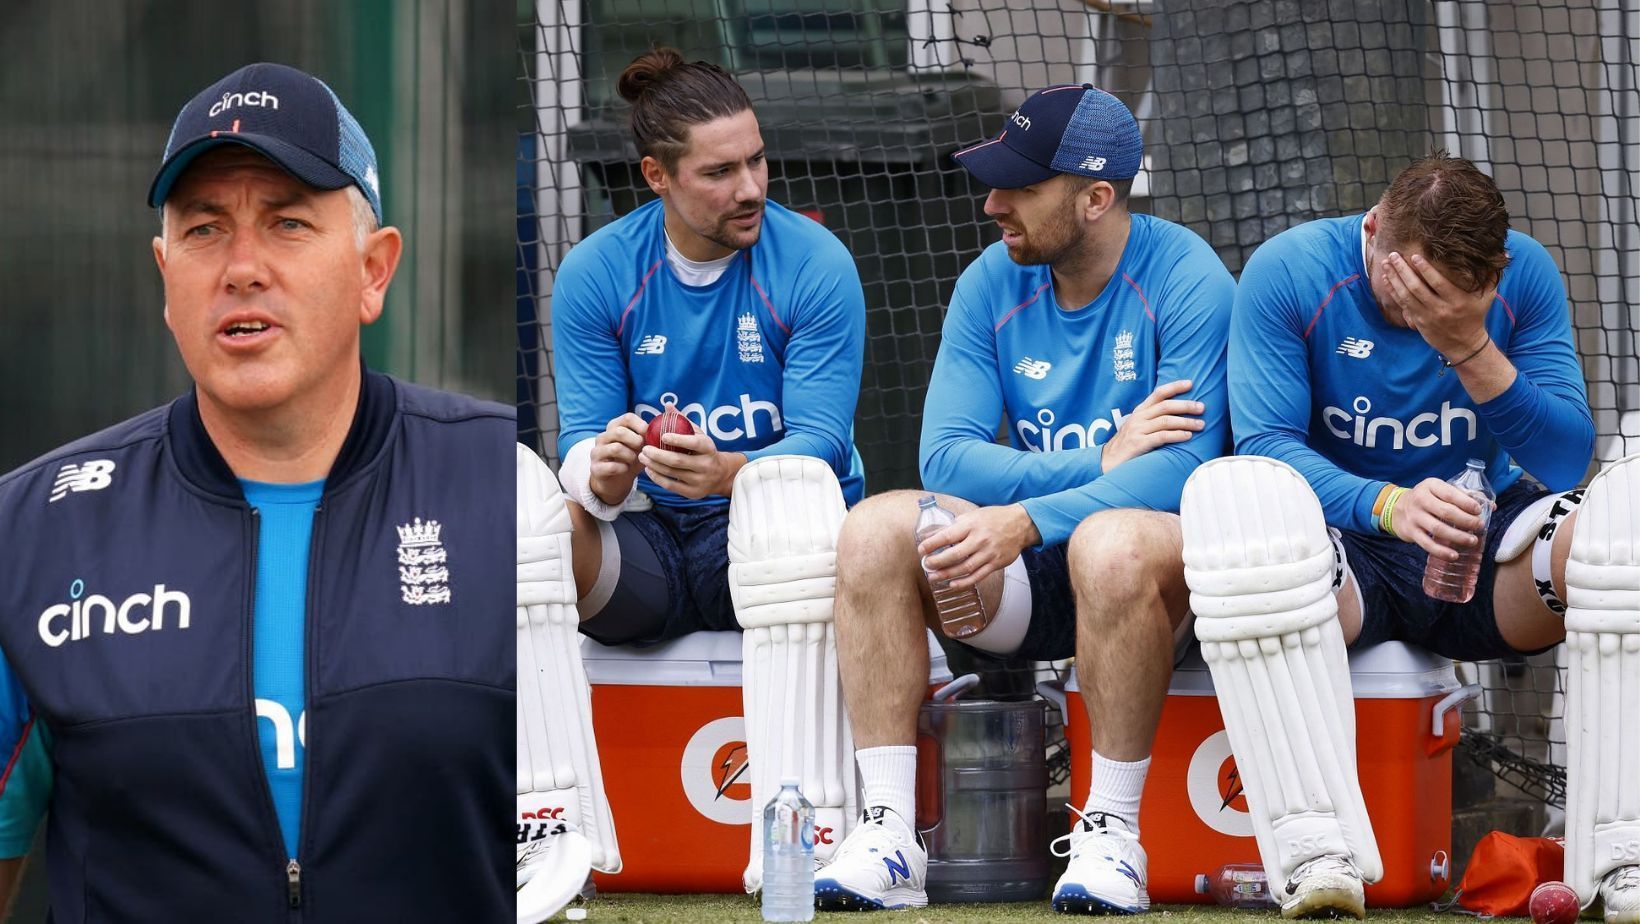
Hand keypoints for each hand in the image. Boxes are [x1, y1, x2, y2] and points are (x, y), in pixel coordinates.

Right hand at [588, 413, 646, 504]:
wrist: (616, 481)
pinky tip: (626, 469)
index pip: (627, 417)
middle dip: (636, 441)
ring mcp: (597, 452)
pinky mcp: (595, 468)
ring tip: (633, 460)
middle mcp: (603, 437)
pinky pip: (611, 466)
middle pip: (620, 431)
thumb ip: (650, 433)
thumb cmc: (631, 459)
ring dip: (630, 456)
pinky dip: (622, 468)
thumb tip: (667, 416)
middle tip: (642, 450)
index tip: (648, 436)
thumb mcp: (642, 446)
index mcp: (615, 427)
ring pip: (616, 448)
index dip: (641, 425)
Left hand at [639, 430, 746, 499]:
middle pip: (678, 460)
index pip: (694, 443)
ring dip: (654, 465)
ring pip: (672, 473)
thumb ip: (683, 421)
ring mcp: (699, 481)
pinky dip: (657, 478)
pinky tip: (649, 469)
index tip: (662, 435)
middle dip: (658, 454)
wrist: (720, 475)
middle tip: (644, 448)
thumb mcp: (698, 434)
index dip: (678, 439)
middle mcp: (706, 465)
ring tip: (642, 457)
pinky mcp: (692, 493)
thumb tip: (667, 405)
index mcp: (708, 448)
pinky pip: (671, 485)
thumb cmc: (704, 450)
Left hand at [916, 504, 1040, 591]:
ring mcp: (988, 553)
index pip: (947, 536)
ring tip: (933, 577)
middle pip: (954, 555)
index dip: (932, 544)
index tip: (921, 549)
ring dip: (947, 574)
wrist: (1021, 524)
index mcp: (971, 525)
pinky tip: (952, 585)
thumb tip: (934, 535)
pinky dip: (964, 582)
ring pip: (965, 568)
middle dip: (937, 562)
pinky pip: (978, 576)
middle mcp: (980, 539)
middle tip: (926, 565)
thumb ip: (955, 525)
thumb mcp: (973, 515)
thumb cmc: (994, 518)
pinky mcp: (996, 564)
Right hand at [1101, 379, 1205, 472]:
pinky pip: (1162, 436)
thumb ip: (1153, 419)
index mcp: (1139, 411)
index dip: (1174, 386)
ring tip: (1201, 425)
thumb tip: (1177, 414)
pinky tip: (1188, 436)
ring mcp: (1137, 430)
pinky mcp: (1138, 443)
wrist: (1108, 462)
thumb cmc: (1128, 445)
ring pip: (1166, 421)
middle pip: (1166, 406)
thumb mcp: (1138, 427)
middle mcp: (1138, 418)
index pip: (1158, 393)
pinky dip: (1177, 435)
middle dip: (1186, 405)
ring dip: (1186, 422)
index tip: (1190, 383)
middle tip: (1202, 408)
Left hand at [1383, 252, 1494, 358]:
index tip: (1415, 256)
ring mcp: (1427, 317)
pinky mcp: (1418, 321)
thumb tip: (1505, 254)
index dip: (1425, 270)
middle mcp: (1441, 309)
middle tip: (1394, 255)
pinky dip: (1393, 291)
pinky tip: (1387, 279)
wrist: (1464, 343)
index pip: (1438, 283)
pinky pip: (1402, 304)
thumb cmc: (1475, 314)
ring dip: (1394, 279)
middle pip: (1417, 288)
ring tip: (1386, 263)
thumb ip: (1492, 276)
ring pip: (1406, 296)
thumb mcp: (1488, 297)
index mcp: (1458, 301)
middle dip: (1403, 271)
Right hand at [1388, 478, 1489, 560]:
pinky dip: (1441, 551)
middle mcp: (1420, 500)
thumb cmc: (1428, 499)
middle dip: (1466, 520)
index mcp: (1430, 486)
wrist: (1397, 508)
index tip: (1479, 511)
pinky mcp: (1411, 532)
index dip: (1466, 502)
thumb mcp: (1441, 490)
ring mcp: (1414, 517)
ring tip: (1472, 541)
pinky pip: (1427, 544)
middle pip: (1446, 512)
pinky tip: (1454, 555)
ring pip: (1438, 529)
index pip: (1450, 493)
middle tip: (1479, 526)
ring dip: (1457, 536)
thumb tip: (1492, 506)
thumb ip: (1465, 496)